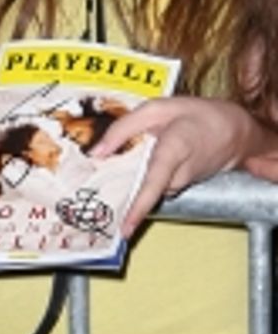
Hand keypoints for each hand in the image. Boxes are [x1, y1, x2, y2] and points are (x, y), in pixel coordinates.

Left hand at [92, 95, 263, 233]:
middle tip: (98, 185)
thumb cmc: (197, 115)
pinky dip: (146, 178)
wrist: (236, 131)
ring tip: (130, 161)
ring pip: (149, 188)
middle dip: (123, 189)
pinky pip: (156, 187)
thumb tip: (97, 152)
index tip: (126, 225)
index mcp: (175, 148)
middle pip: (144, 189)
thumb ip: (123, 128)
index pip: (155, 182)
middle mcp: (180, 173)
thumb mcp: (157, 108)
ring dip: (135, 179)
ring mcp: (183, 184)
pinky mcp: (181, 188)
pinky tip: (146, 164)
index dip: (140, 205)